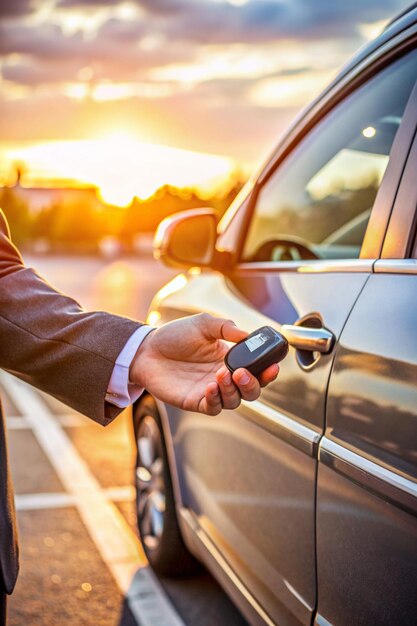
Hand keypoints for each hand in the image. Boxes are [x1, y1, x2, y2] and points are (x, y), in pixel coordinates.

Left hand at [130, 313, 278, 414]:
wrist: (147, 349)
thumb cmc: (174, 336)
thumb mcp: (203, 324)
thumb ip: (226, 327)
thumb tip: (247, 335)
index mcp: (229, 359)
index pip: (256, 370)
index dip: (267, 371)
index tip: (273, 365)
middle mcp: (223, 377)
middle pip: (250, 391)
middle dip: (252, 384)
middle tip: (242, 373)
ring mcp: (210, 391)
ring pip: (234, 401)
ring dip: (232, 390)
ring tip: (221, 374)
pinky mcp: (195, 401)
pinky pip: (213, 407)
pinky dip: (215, 399)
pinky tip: (210, 386)